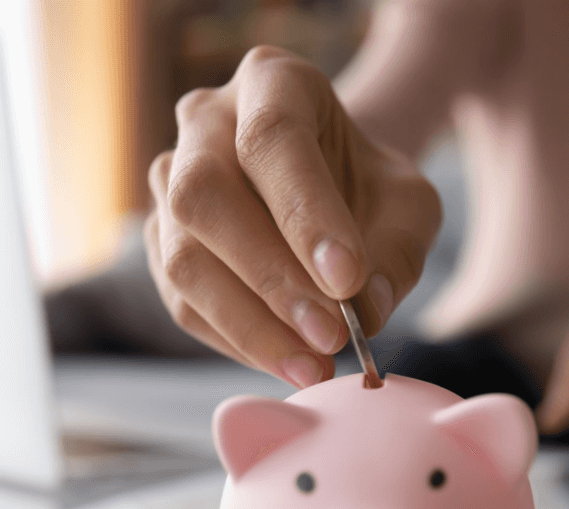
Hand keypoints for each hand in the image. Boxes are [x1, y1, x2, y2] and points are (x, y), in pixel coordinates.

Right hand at [145, 46, 441, 388]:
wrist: (330, 192)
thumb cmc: (369, 190)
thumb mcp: (408, 206)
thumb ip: (398, 251)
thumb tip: (367, 311)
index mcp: (271, 83)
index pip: (272, 139)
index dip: (305, 214)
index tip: (347, 281)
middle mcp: (205, 122)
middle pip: (204, 195)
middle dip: (270, 278)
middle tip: (330, 336)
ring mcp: (170, 182)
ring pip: (182, 258)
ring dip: (249, 323)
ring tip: (313, 365)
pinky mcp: (160, 243)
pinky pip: (182, 301)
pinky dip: (234, 341)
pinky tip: (285, 361)